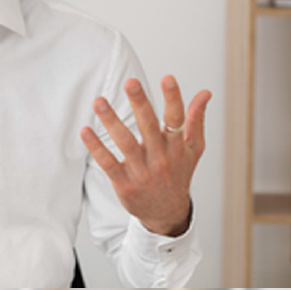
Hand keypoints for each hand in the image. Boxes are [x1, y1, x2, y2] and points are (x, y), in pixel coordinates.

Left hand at [82, 75, 208, 238]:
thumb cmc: (179, 173)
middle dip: (141, 103)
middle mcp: (161, 157)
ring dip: (111, 121)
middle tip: (130, 82)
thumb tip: (205, 92)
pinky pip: (108, 163)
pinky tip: (85, 131)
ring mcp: (142, 171)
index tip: (167, 77)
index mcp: (178, 146)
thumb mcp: (194, 149)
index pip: (177, 118)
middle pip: (149, 126)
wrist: (167, 212)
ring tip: (98, 101)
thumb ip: (196, 119)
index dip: (173, 98)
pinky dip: (96, 147)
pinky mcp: (125, 183)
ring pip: (125, 142)